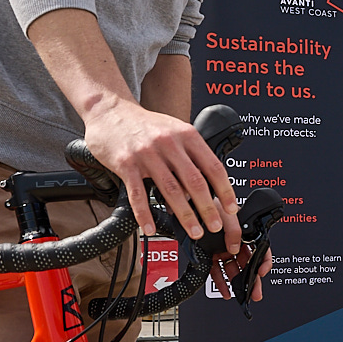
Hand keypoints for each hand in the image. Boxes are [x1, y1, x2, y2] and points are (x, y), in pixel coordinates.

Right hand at [80, 97, 239, 242]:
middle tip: (215, 225)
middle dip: (208, 208)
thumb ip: (190, 153)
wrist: (110, 111)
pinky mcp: (126, 164)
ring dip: (185, 214)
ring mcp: (147, 154)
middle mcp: (168, 143)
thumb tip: (208, 183)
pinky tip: (151, 227)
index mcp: (186, 135)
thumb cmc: (145, 124)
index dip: (225, 189)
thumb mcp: (174, 130)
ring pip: (171, 189)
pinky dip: (145, 214)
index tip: (232, 207)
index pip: (213, 166)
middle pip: (194, 181)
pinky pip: (138, 194)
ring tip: (193, 230)